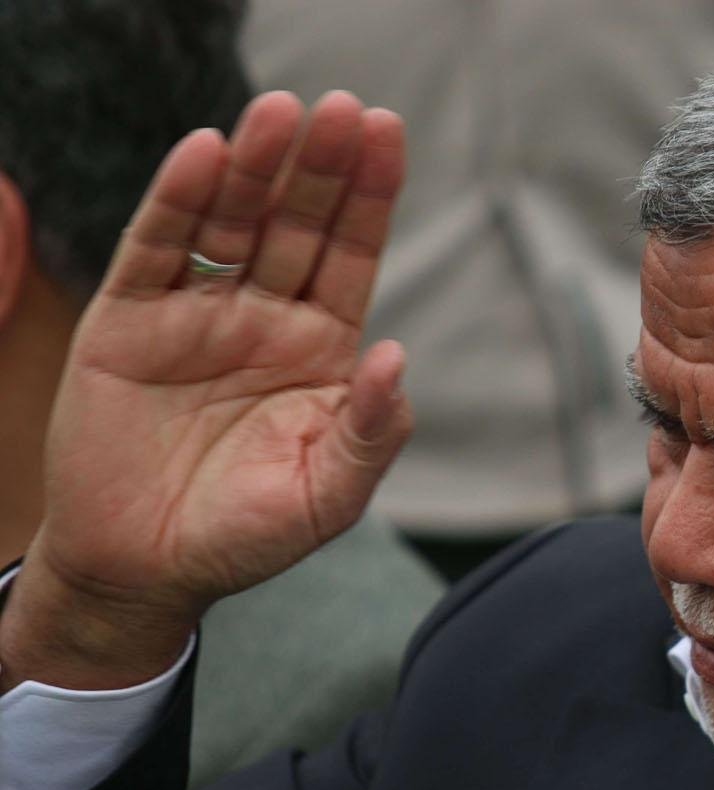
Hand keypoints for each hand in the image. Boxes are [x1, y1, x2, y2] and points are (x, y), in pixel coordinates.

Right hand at [0, 92, 410, 688]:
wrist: (146, 570)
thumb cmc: (248, 535)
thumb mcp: (329, 495)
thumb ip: (370, 431)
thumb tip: (396, 357)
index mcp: (321, 348)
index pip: (351, 254)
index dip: (369, 196)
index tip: (386, 132)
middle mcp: (264, 318)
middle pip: (297, 224)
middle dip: (320, 167)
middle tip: (340, 108)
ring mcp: (197, 315)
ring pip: (231, 223)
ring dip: (254, 167)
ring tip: (278, 112)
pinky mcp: (130, 321)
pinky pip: (156, 251)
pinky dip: (178, 202)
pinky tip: (205, 154)